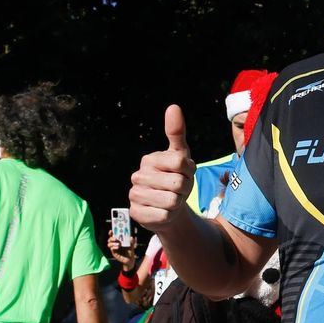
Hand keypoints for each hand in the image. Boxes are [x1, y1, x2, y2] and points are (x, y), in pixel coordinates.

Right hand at [107, 230, 136, 267]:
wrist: (130, 259)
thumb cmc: (130, 251)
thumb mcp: (131, 245)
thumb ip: (131, 241)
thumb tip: (131, 237)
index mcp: (118, 241)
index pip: (113, 236)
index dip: (111, 233)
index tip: (111, 231)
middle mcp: (115, 244)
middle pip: (109, 240)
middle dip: (111, 238)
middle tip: (115, 238)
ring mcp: (114, 249)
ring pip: (109, 244)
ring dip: (113, 243)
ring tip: (119, 244)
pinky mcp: (114, 253)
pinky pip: (111, 249)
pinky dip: (114, 247)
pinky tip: (118, 247)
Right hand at [130, 105, 196, 236]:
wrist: (169, 208)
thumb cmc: (176, 178)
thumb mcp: (181, 155)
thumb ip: (177, 132)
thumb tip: (173, 107)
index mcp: (149, 159)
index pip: (181, 162)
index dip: (189, 171)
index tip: (183, 173)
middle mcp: (138, 176)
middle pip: (177, 183)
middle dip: (184, 189)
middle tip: (178, 190)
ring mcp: (135, 195)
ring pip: (171, 201)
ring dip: (177, 203)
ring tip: (171, 200)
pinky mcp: (136, 214)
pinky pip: (164, 216)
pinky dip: (169, 215)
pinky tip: (163, 212)